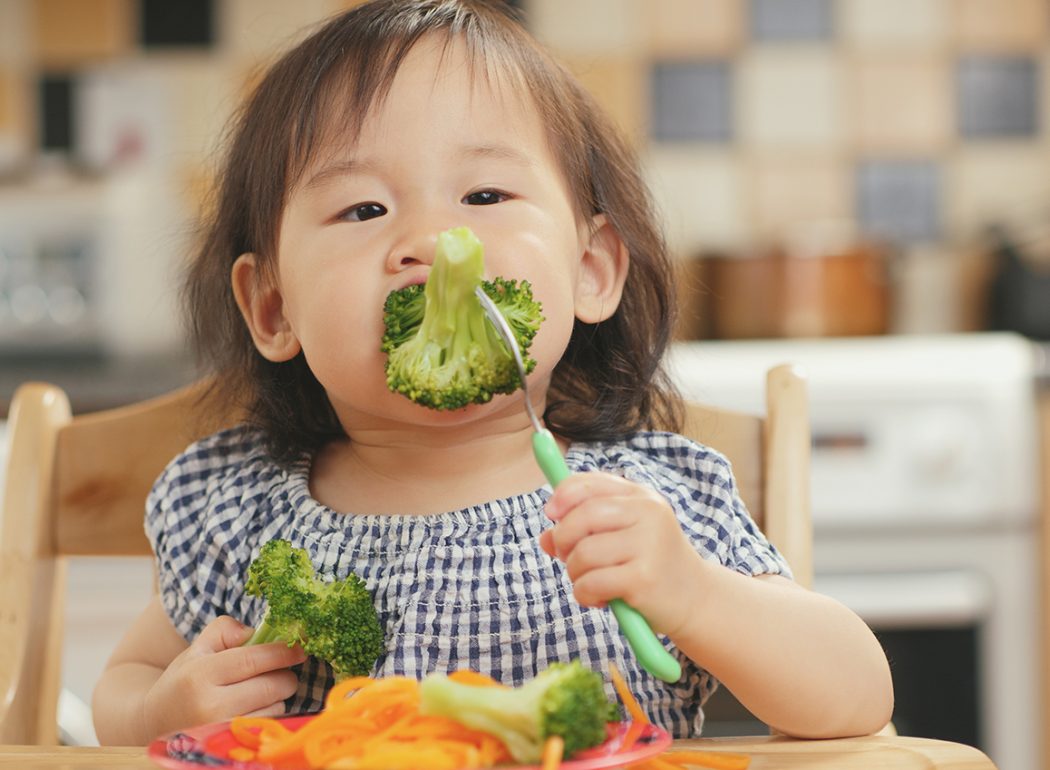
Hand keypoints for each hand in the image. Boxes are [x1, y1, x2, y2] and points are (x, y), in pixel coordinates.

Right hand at [142, 615, 306, 738]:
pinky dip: (271, 713)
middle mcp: (210, 706)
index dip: (282, 652)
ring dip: (278, 696)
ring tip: (261, 690)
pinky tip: (258, 707)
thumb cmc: (183, 681)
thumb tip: (254, 632)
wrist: (155, 723)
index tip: (300, 647)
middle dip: (284, 675)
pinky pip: (268, 725)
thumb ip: (225, 630)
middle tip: (280, 670)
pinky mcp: (231, 747)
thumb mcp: (197, 648)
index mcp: (199, 675)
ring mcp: (221, 732)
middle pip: (272, 686)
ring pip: (275, 708)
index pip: (254, 660)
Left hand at [538, 472, 706, 638]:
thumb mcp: (624, 538)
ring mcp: (648, 545)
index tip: (551, 512)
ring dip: (575, 573)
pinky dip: (584, 594)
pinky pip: (591, 583)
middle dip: (563, 539)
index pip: (591, 483)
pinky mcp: (643, 578)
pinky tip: (600, 599)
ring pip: (583, 553)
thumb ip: (586, 531)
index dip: (563, 495)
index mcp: (642, 497)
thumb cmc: (652, 565)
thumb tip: (545, 538)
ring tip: (590, 583)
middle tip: (567, 557)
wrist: (696, 599)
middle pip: (583, 516)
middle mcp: (648, 514)